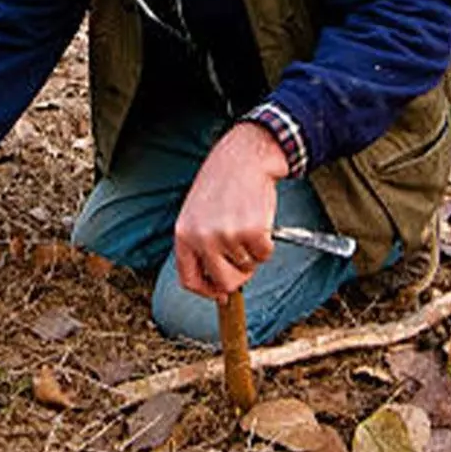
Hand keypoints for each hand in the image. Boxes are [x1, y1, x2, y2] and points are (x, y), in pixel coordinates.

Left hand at [173, 122, 288, 299]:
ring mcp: (226, 236)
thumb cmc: (221, 185)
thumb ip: (201, 247)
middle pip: (224, 283)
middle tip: (244, 256)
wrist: (243, 158)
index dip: (208, 292)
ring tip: (246, 223)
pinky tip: (258, 219)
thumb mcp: (196, 215)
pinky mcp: (252, 231)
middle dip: (239, 276)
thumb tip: (219, 291)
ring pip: (248, 267)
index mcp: (183, 235)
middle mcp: (201, 239)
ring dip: (253, 252)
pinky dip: (267, 243)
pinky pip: (264, 254)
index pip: (189, 280)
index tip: (221, 293)